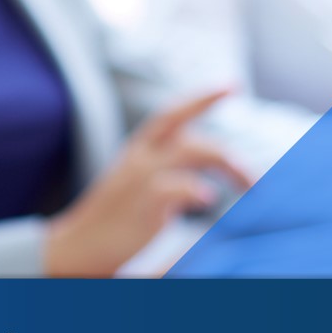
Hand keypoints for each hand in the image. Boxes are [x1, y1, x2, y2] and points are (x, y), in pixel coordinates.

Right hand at [45, 90, 248, 276]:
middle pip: (191, 131)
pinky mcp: (143, 204)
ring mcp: (142, 179)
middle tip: (255, 177)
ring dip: (228, 164)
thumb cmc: (112, 223)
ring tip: (249, 186)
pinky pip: (174, 187)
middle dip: (230, 149)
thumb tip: (204, 184)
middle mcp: (141, 158)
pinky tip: (208, 198)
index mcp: (139, 151)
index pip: (172, 114)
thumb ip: (164, 178)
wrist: (76, 247)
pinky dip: (194, 189)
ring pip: (192, 150)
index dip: (203, 97)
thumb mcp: (136, 189)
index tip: (233, 85)